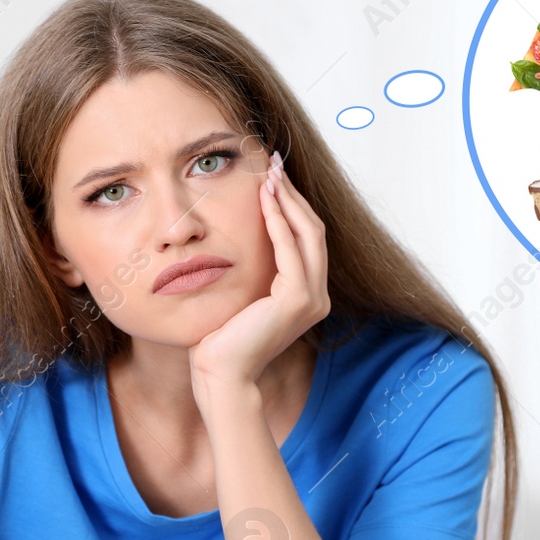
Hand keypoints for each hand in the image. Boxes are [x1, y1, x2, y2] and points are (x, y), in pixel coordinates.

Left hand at [189, 153, 328, 396]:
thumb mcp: (242, 296)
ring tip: (269, 175)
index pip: (306, 239)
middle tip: (274, 164)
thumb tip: (237, 234)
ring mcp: (312, 299)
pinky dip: (277, 222)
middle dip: (293, 194)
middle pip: (313, 230)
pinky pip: (290, 250)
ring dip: (287, 201)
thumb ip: (253, 270)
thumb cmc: (222, 340)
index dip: (292, 205)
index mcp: (308, 295)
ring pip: (307, 234)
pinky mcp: (296, 299)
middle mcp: (318, 296)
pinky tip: (263, 201)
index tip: (274, 177)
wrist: (221, 374)